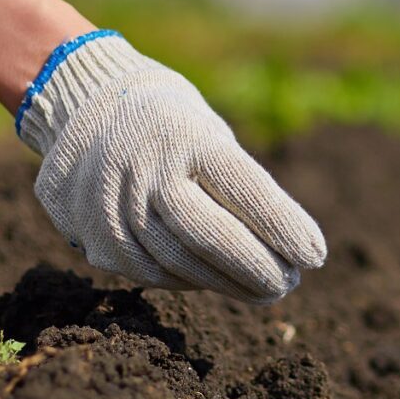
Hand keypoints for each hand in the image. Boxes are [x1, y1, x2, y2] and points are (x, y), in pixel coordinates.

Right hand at [16, 31, 325, 303]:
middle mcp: (144, 167)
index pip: (242, 186)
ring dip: (227, 282)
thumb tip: (284, 250)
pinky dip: (188, 280)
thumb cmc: (170, 125)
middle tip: (289, 284)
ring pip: (179, 262)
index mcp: (183, 133)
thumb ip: (237, 186)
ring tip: (262, 289)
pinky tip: (213, 280)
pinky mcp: (97, 236)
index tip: (315, 256)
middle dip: (255, 266)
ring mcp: (113, 204)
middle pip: (208, 233)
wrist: (84, 109)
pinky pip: (150, 272)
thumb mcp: (207, 132)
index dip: (282, 225)